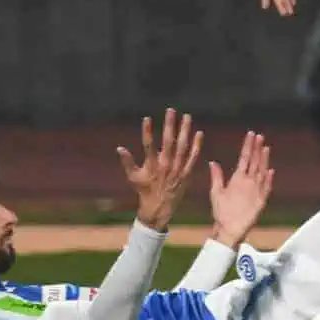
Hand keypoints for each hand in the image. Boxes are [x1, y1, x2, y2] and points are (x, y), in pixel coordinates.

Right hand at [116, 109, 204, 231]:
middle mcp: (165, 165)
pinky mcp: (187, 173)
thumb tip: (119, 148)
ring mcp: (177, 169)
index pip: (148, 145)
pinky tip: (199, 133)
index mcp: (151, 165)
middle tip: (171, 110)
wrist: (159, 209)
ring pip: (183, 146)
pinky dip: (197, 146)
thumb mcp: (133, 178)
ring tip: (187, 116)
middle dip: (169, 125)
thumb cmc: (144, 191)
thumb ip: (127, 162)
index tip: (147, 118)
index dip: (147, 132)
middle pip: (168, 141)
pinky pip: (193, 158)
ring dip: (185, 131)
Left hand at [209, 131, 274, 249]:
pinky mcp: (260, 200)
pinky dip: (268, 180)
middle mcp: (248, 181)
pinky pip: (265, 188)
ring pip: (261, 172)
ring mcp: (255, 190)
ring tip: (266, 148)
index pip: (245, 158)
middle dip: (257, 149)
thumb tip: (212, 162)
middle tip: (260, 136)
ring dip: (264, 160)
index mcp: (238, 178)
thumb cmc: (221, 211)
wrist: (227, 229)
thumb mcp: (216, 192)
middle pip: (254, 162)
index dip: (248, 146)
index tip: (251, 134)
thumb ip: (217, 177)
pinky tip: (271, 171)